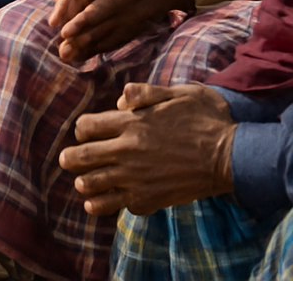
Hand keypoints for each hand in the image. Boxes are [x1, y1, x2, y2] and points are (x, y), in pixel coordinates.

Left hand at [49, 0, 194, 61]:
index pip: (103, 8)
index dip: (85, 20)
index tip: (67, 30)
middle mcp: (129, 12)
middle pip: (102, 28)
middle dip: (81, 39)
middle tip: (62, 49)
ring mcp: (131, 25)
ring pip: (106, 39)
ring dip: (86, 49)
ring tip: (66, 57)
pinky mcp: (130, 32)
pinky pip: (112, 43)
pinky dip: (96, 51)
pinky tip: (80, 57)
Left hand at [59, 82, 234, 214]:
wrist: (232, 155)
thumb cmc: (205, 119)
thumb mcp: (176, 92)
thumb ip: (144, 93)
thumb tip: (121, 99)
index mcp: (130, 123)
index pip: (86, 127)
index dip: (82, 129)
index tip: (86, 132)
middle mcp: (128, 151)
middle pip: (83, 157)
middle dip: (71, 159)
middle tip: (67, 161)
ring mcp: (138, 178)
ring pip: (96, 185)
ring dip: (86, 185)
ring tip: (83, 185)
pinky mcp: (152, 199)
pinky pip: (123, 205)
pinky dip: (112, 205)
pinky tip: (104, 203)